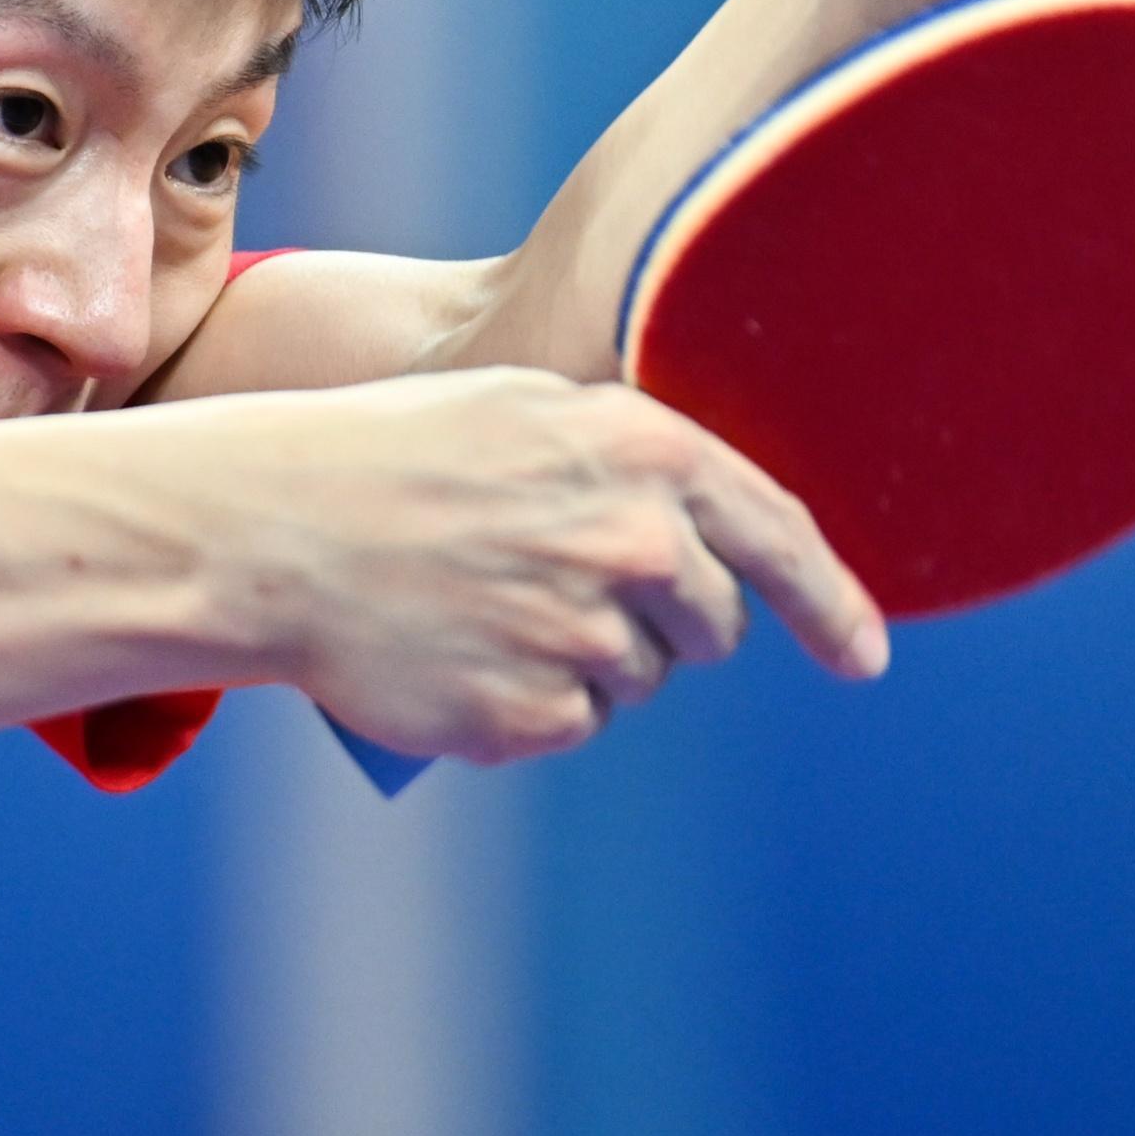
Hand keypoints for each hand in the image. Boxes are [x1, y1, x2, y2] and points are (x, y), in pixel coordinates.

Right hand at [204, 367, 885, 766]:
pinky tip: (463, 656)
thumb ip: (635, 458)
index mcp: (643, 451)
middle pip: (715, 623)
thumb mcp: (526, 410)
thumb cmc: (392, 456)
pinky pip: (573, 725)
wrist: (271, 532)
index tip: (864, 654)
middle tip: (569, 587)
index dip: (834, 603)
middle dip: (669, 619)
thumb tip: (717, 531)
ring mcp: (585, 635)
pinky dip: (532, 705)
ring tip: (487, 607)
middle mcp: (634, 544)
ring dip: (588, 660)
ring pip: (640, 678)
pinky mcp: (534, 716)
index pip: (782, 537)